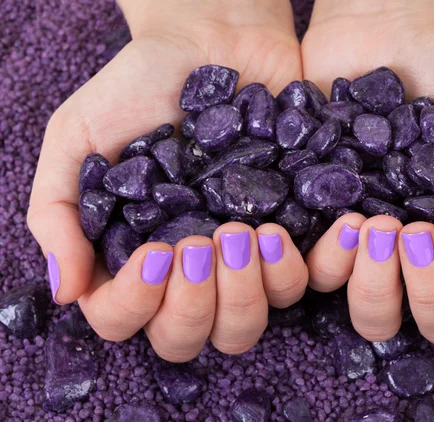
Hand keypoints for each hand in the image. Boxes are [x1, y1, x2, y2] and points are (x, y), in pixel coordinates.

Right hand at [27, 0, 307, 361]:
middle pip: (190, 338)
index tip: (155, 252)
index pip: (123, 320)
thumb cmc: (139, 88)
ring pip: (248, 324)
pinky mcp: (294, 234)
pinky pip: (310, 281)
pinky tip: (286, 230)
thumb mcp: (77, 138)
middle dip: (194, 305)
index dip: (135, 305)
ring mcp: (243, 258)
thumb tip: (66, 291)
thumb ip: (57, 212)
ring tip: (246, 232)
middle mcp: (188, 270)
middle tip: (201, 243)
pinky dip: (304, 267)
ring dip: (246, 293)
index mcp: (133, 255)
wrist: (213, 41)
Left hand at [301, 0, 433, 343]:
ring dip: (378, 285)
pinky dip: (330, 259)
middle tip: (418, 231)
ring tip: (376, 225)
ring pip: (375, 315)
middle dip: (431, 290)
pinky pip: (317, 275)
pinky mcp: (320, 228)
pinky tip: (342, 218)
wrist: (388, 32)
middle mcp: (424, 255)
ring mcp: (371, 247)